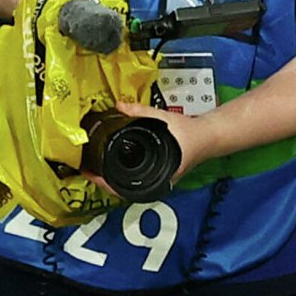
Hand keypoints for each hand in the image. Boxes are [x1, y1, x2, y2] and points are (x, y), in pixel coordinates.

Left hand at [80, 101, 209, 196]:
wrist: (207, 138)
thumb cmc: (189, 133)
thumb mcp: (162, 119)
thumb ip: (139, 112)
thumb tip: (118, 105)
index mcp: (159, 174)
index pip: (127, 189)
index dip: (107, 184)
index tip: (93, 176)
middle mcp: (158, 181)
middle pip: (124, 191)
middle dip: (105, 182)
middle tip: (88, 171)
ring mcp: (159, 180)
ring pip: (130, 187)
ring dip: (113, 180)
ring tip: (97, 170)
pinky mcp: (160, 175)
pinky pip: (137, 180)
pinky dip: (123, 176)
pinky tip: (114, 167)